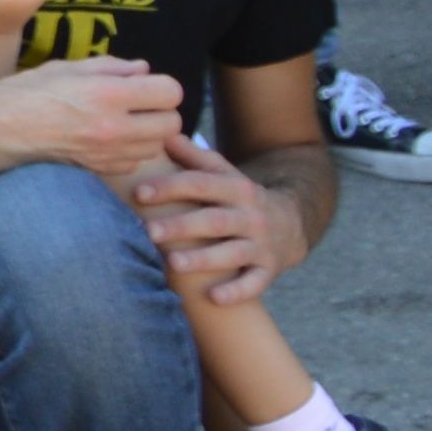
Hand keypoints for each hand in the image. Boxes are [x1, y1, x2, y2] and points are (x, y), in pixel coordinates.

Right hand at [0, 52, 181, 183]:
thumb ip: (112, 67)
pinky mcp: (101, 170)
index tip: (147, 85)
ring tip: (125, 122)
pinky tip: (110, 139)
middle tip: (140, 104)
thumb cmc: (27, 92)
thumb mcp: (67, 67)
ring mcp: (109, 153)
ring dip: (149, 133)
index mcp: (108, 93)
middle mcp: (115, 127)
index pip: (170, 92)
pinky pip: (136, 161)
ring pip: (157, 146)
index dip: (162, 86)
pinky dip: (131, 151)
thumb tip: (144, 70)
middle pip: (172, 123)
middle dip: (161, 111)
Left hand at [131, 132, 291, 308]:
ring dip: (204, 259)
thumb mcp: (224, 174)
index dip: (171, 187)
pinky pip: (255, 283)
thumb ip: (193, 156)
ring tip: (173, 264)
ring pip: (233, 253)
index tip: (139, 192)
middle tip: (148, 231)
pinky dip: (236, 292)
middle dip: (181, 226)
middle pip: (214, 220)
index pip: (201, 184)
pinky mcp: (269, 270)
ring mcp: (262, 244)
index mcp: (236, 188)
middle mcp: (251, 215)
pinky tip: (213, 298)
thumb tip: (160, 132)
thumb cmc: (239, 198)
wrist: (292, 224)